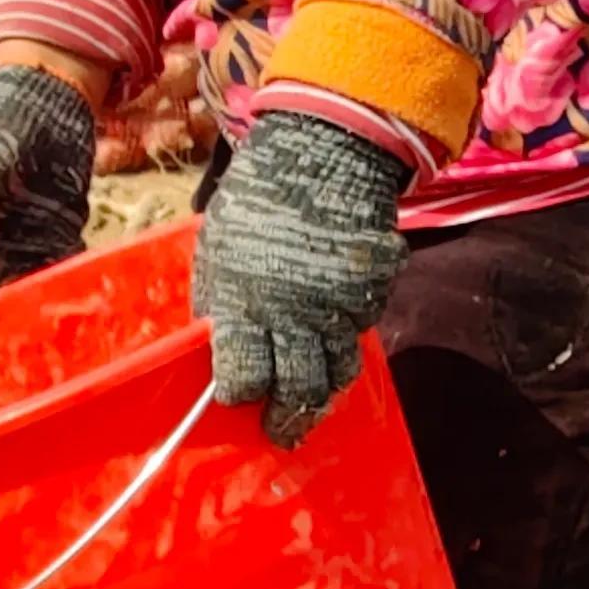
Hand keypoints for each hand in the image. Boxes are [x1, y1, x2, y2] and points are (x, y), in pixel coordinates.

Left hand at [194, 112, 410, 444]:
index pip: (244, 376)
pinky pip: (360, 331)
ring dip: (323, 391)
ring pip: (339, 371)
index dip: (240, 392)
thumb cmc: (255, 202)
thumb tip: (214, 345)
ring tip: (310, 401)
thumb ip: (218, 300)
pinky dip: (346, 338)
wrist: (321, 156)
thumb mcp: (217, 250)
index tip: (238, 396)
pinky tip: (332, 332)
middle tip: (282, 433)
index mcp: (245, 303)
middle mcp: (296, 315)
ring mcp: (341, 307)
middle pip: (300, 389)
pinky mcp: (374, 293)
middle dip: (290, 418)